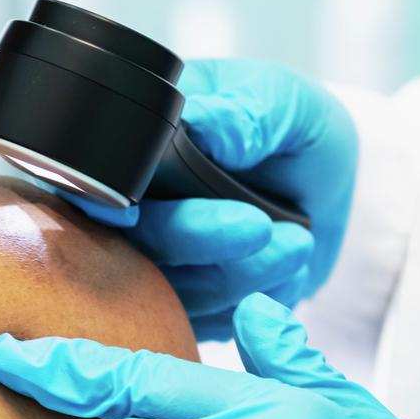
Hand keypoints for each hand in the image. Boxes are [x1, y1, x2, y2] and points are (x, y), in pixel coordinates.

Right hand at [60, 60, 356, 340]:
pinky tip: (290, 262)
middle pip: (130, 242)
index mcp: (138, 145)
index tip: (129, 213)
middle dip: (192, 237)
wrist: (324, 178)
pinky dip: (251, 296)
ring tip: (297, 240)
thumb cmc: (288, 125)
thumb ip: (246, 112)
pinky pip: (208, 319)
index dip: (101, 201)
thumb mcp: (279, 100)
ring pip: (171, 290)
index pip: (95, 179)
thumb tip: (206, 124)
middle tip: (258, 225)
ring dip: (237, 272)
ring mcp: (160, 259)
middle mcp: (137, 206)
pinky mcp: (192, 299)